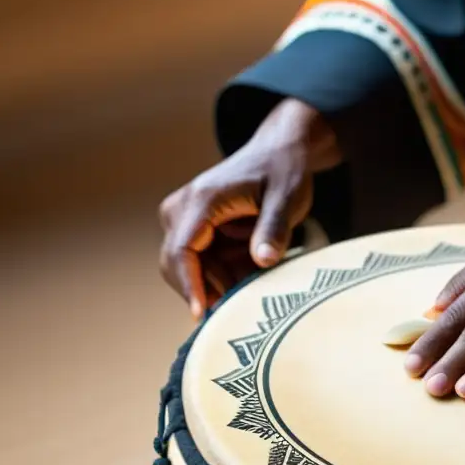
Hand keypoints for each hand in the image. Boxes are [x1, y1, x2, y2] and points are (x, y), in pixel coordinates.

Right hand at [159, 98, 340, 317]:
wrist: (280, 151)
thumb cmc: (283, 170)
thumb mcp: (287, 198)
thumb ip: (275, 228)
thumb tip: (263, 260)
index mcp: (201, 200)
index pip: (181, 251)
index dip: (189, 285)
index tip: (202, 313)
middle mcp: (183, 209)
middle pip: (178, 265)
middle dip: (207, 288)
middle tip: (243, 304)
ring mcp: (186, 220)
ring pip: (191, 269)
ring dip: (220, 282)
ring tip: (256, 281)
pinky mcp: (196, 229)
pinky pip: (203, 264)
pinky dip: (225, 275)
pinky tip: (252, 273)